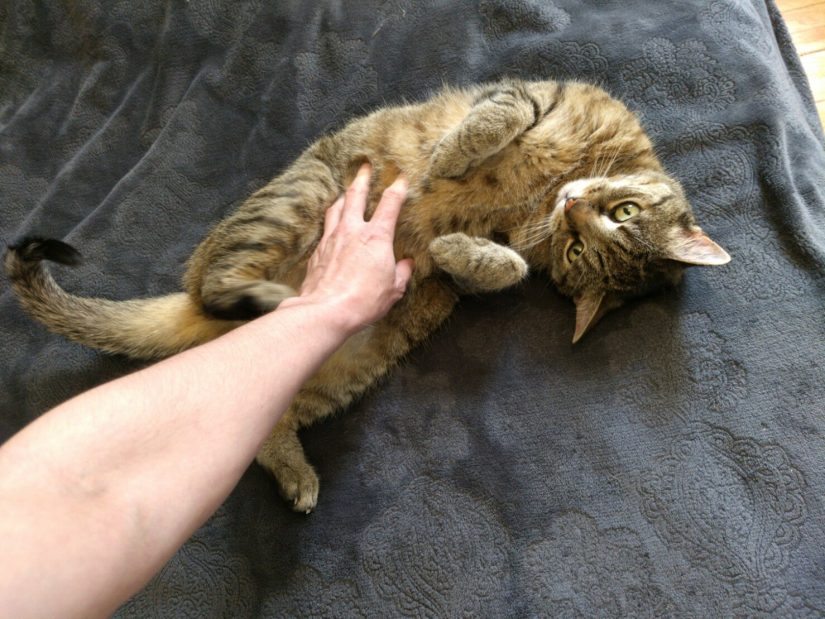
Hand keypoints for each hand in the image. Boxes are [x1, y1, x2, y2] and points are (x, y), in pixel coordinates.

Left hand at [280, 164, 413, 332]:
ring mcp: (332, 239)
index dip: (397, 188)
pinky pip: (325, 227)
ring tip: (346, 192)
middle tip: (364, 167)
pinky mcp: (317, 251)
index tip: (401, 179)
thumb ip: (402, 273)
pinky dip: (331, 220)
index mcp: (377, 237)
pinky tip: (332, 224)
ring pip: (337, 208)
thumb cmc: (364, 300)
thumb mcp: (393, 290)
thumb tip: (407, 264)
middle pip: (356, 195)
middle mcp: (353, 231)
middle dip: (362, 179)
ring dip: (343, 196)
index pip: (390, 204)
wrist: (326, 310)